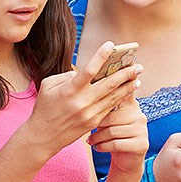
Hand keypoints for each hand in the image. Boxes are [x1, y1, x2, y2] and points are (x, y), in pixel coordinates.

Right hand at [23, 42, 141, 158]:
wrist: (43, 136)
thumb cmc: (44, 108)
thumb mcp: (48, 85)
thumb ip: (67, 76)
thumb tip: (86, 72)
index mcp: (69, 90)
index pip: (89, 69)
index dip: (101, 55)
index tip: (111, 44)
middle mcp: (82, 101)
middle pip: (109, 84)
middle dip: (125, 74)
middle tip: (137, 65)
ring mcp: (89, 113)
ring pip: (114, 97)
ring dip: (127, 86)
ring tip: (137, 78)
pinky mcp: (94, 122)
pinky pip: (110, 108)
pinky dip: (120, 98)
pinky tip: (128, 92)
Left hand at [88, 94, 148, 174]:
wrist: (126, 160)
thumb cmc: (113, 136)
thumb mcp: (109, 119)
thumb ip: (104, 106)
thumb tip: (87, 95)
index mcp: (132, 105)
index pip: (122, 94)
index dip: (113, 90)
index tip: (102, 82)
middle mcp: (139, 116)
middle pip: (111, 117)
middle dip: (96, 124)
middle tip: (86, 129)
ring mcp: (142, 130)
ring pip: (112, 131)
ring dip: (97, 137)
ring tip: (90, 140)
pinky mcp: (141, 144)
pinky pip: (116, 144)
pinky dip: (103, 146)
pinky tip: (97, 147)